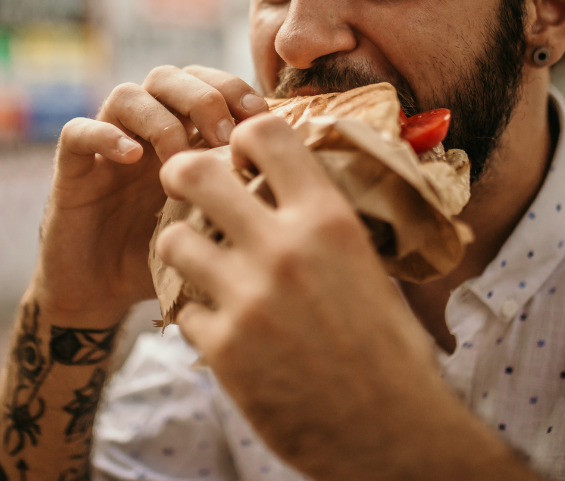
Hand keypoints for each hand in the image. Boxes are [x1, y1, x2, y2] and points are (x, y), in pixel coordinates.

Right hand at [35, 65, 268, 325]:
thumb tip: (308, 187)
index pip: (209, 84)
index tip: (263, 119)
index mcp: (184, 135)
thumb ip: (247, 200)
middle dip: (204, 96)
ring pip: (128, 94)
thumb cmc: (167, 260)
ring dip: (161, 118)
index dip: (236, 90)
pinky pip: (79, 131)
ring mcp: (108, 145)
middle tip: (226, 136)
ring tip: (180, 156)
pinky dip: (106, 135)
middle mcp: (146, 131)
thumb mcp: (215, 226)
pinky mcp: (72, 168)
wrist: (103, 295)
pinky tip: (132, 157)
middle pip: (170, 76)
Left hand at [155, 115, 531, 479]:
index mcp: (327, 219)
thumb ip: (322, 223)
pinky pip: (183, 309)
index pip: (265, 133)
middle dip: (181, 174)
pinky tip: (223, 327)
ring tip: (201, 262)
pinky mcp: (222, 348)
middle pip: (195, 174)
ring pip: (172, 239)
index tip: (240, 157)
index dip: (243, 137)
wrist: (392, 431)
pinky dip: (198, 316)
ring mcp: (246, 298)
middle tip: (184, 187)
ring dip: (182, 248)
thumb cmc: (389, 347)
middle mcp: (282, 249)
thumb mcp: (365, 265)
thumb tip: (288, 187)